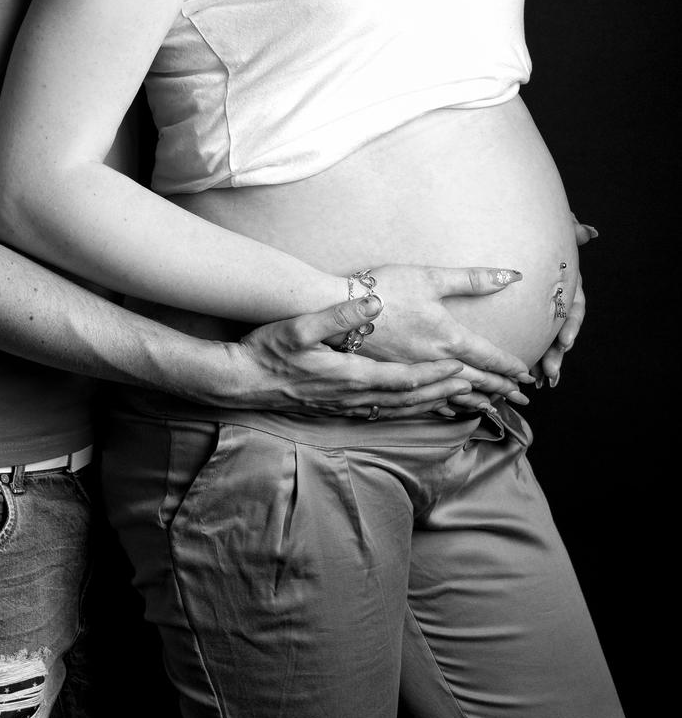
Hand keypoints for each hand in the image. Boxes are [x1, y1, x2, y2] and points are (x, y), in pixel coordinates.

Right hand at [225, 293, 475, 418]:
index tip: (462, 369)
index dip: (434, 375)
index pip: (404, 379)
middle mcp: (353, 397)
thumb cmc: (268, 351)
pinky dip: (407, 414)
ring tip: (457, 402)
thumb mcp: (299, 327)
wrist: (241, 381)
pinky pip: (382, 416)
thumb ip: (337, 315)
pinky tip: (414, 410)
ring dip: (430, 406)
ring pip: (398, 411)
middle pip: (409, 400)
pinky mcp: (337, 410)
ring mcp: (345, 408)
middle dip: (444, 393)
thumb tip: (372, 302)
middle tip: (476, 390)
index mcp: (351, 376)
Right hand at [344, 266, 532, 410]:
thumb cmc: (380, 287)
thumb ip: (471, 279)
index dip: (510, 367)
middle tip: (523, 399)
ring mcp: (410, 373)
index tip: (527, 375)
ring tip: (494, 408)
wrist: (332, 307)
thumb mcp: (428, 276)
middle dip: (501, 389)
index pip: (488, 358)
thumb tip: (510, 275)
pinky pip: (425, 399)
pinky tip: (446, 408)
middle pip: (475, 380)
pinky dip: (443, 405)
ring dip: (476, 401)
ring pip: (451, 394)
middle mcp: (432, 361)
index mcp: (446, 337)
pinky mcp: (391, 377)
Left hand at [529, 212, 596, 388]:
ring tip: (542, 379)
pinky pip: (531, 341)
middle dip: (557, 353)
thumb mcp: (555, 234)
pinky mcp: (527, 320)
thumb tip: (587, 232)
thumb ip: (570, 232)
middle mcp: (558, 302)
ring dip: (547, 362)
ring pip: (548, 341)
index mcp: (567, 286)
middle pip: (561, 331)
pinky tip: (527, 375)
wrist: (516, 237)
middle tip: (551, 371)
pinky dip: (530, 358)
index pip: (574, 307)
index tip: (565, 340)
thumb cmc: (539, 236)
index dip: (571, 325)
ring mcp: (544, 313)